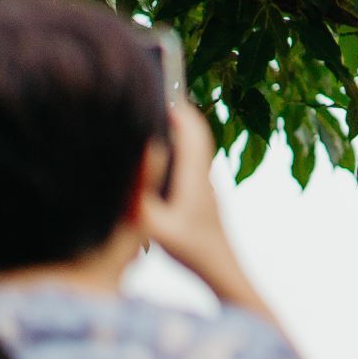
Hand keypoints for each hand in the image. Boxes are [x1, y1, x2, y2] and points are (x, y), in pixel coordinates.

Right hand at [139, 103, 265, 316]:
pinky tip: (161, 156)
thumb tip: (136, 164)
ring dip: (180, 132)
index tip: (161, 89)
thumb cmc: (191, 250)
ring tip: (156, 118)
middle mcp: (204, 176)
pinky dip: (180, 150)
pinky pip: (192, 163)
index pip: (192, 131)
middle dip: (179, 114)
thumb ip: (142, 198)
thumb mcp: (158, 227)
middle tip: (155, 96)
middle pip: (196, 134)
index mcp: (195, 176)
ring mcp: (206, 186)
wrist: (221, 269)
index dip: (179, 109)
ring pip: (196, 149)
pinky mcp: (203, 197)